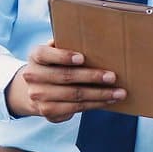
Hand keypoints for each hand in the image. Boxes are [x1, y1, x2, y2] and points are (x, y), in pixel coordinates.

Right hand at [5, 41, 125, 121]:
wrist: (33, 89)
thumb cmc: (54, 64)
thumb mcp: (55, 51)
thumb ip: (68, 44)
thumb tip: (96, 39)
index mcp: (36, 56)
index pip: (46, 54)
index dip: (64, 56)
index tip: (82, 58)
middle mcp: (33, 76)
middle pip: (65, 77)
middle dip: (91, 77)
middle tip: (113, 77)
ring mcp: (39, 96)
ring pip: (74, 95)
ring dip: (99, 95)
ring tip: (119, 93)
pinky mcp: (48, 111)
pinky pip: (75, 108)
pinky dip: (95, 104)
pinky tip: (109, 101)